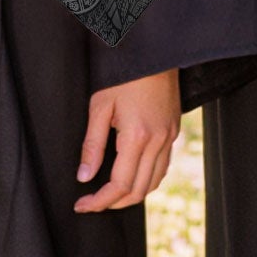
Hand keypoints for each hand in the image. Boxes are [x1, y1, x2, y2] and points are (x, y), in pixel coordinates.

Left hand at [74, 68, 180, 212]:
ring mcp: (169, 136)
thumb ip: (92, 145)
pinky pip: (163, 166)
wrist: (154, 51)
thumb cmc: (125, 74)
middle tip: (92, 202)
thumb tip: (84, 176)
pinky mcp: (174, 130)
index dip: (99, 201)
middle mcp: (158, 140)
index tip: (82, 205)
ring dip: (132, 194)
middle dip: (114, 203)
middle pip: (138, 190)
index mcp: (137, 136)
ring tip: (110, 194)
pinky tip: (132, 175)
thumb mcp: (100, 106)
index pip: (119, 185)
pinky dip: (147, 179)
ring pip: (154, 181)